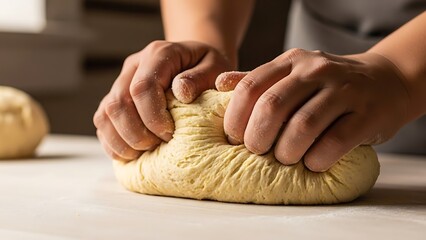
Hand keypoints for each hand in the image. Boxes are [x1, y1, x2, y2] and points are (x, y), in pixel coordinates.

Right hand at [94, 41, 231, 160]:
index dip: (153, 116)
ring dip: (122, 141)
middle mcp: (134, 65)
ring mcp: (121, 81)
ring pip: (105, 114)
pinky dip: (113, 143)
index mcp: (159, 54)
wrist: (197, 64)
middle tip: (158, 146)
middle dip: (137, 133)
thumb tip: (181, 92)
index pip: (143, 87)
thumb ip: (201, 77)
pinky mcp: (115, 98)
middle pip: (118, 103)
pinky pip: (102, 122)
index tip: (170, 134)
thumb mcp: (217, 67)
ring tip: (146, 152)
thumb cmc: (209, 69)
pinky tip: (132, 154)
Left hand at [216, 48, 409, 171]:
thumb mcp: (293, 73)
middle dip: (257, 137)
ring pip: (303, 125)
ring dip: (287, 152)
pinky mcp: (367, 113)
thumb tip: (220, 84)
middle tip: (257, 152)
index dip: (235, 117)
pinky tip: (313, 163)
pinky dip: (317, 159)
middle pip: (272, 106)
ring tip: (286, 159)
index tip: (235, 138)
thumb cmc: (329, 85)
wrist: (386, 81)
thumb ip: (258, 80)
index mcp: (291, 61)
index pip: (250, 86)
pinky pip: (335, 141)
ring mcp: (344, 90)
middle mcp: (315, 70)